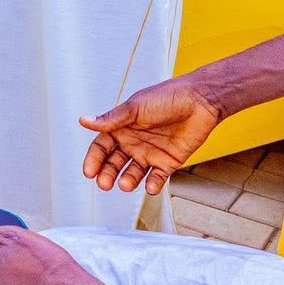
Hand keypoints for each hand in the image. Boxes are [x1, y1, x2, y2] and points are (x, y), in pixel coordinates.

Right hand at [80, 77, 225, 194]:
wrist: (200, 100)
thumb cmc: (166, 98)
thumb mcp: (135, 108)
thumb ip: (111, 120)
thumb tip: (83, 121)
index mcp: (122, 127)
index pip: (102, 147)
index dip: (94, 160)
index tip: (89, 172)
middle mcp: (133, 142)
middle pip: (114, 163)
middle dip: (108, 174)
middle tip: (104, 183)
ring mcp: (150, 153)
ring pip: (133, 173)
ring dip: (128, 180)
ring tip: (125, 184)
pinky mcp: (168, 162)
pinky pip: (157, 178)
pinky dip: (153, 185)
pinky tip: (150, 187)